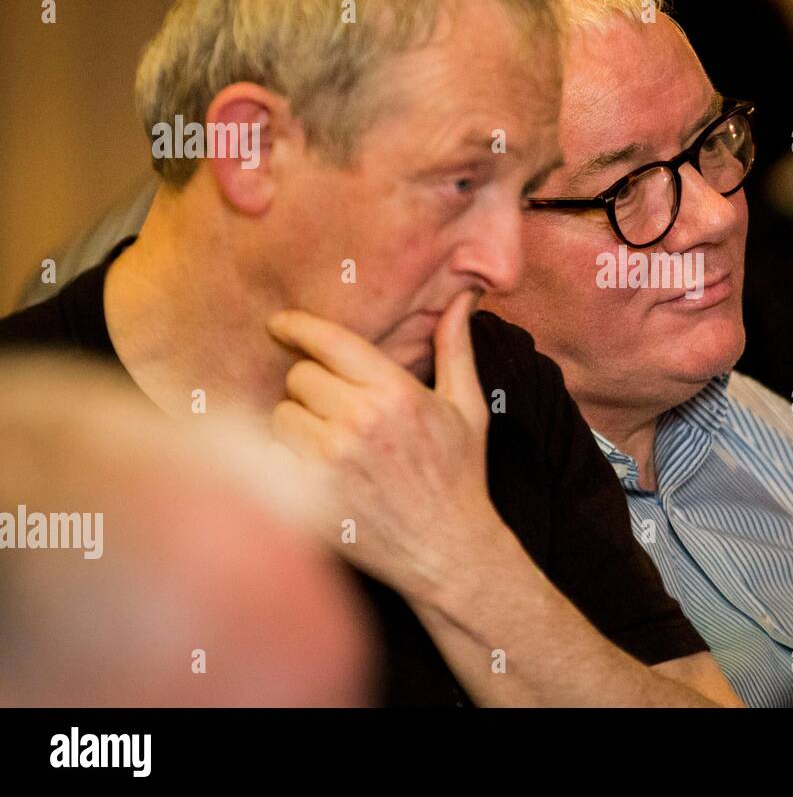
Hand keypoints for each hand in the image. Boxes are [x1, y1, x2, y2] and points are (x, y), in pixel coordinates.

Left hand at [266, 290, 499, 600]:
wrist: (448, 551)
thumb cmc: (459, 475)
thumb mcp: (467, 408)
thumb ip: (456, 348)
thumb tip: (464, 296)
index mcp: (396, 393)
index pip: (329, 342)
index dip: (298, 326)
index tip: (280, 324)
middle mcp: (359, 423)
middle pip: (299, 377)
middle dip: (313, 388)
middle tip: (335, 410)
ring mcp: (329, 463)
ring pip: (281, 416)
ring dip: (297, 425)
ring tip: (329, 444)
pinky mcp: (308, 498)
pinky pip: (271, 460)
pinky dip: (285, 462)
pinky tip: (313, 473)